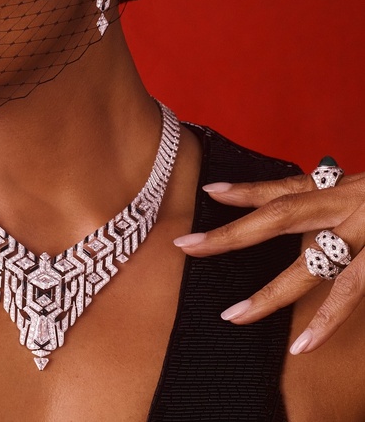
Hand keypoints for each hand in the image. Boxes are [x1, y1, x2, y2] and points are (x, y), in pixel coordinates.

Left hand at [173, 166, 364, 353]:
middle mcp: (346, 204)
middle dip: (231, 233)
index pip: (283, 187)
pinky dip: (326, 321)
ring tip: (233, 316)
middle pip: (278, 216)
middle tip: (187, 247)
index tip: (208, 193)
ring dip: (269, 293)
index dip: (245, 190)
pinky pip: (351, 293)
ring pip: (308, 264)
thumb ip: (330, 196)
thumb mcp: (362, 190)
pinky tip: (302, 346)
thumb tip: (291, 203)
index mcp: (339, 188)